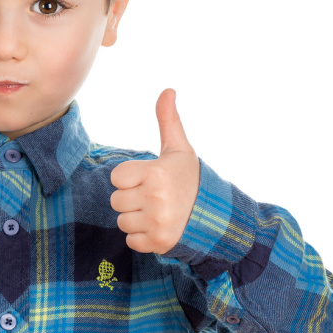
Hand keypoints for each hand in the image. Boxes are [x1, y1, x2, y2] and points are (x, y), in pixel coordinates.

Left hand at [110, 89, 200, 253]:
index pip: (117, 177)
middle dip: (131, 199)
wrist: (216, 215)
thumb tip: (168, 90)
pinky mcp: (158, 243)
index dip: (129, 178)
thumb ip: (168, 120)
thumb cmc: (190, 178)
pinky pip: (131, 240)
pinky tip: (158, 227)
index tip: (147, 179)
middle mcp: (156, 199)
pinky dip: (142, 237)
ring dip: (136, 219)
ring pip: (122, 222)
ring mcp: (157, 223)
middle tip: (153, 197)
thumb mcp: (179, 149)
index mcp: (156, 173)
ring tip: (156, 211)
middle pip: (116, 201)